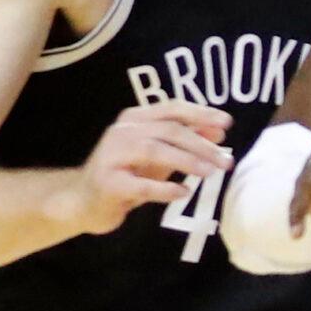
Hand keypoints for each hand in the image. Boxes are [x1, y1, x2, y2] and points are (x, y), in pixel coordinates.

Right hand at [73, 102, 232, 236]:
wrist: (83, 201)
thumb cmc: (126, 175)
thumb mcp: (158, 156)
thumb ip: (184, 143)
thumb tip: (219, 133)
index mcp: (135, 119)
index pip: (172, 109)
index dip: (201, 114)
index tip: (227, 123)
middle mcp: (122, 132)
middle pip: (168, 130)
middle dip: (201, 144)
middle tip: (225, 161)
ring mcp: (112, 156)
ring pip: (155, 151)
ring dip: (187, 161)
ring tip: (209, 172)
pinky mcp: (109, 183)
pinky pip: (142, 185)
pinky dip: (166, 188)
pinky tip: (184, 192)